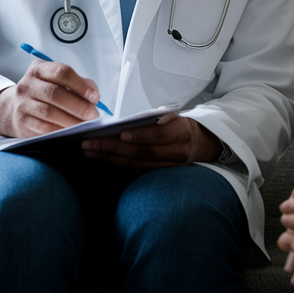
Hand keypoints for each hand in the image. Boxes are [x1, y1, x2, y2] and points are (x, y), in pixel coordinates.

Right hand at [0, 60, 100, 137]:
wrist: (13, 109)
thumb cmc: (43, 94)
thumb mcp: (57, 82)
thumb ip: (77, 84)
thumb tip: (93, 95)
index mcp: (39, 69)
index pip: (61, 72)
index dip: (80, 85)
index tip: (94, 97)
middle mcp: (28, 84)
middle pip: (55, 93)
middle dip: (78, 105)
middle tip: (93, 114)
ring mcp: (22, 103)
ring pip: (49, 112)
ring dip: (71, 120)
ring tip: (85, 124)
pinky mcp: (22, 121)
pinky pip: (43, 127)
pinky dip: (60, 130)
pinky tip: (70, 131)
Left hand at [79, 114, 221, 168]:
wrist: (204, 145)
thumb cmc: (182, 126)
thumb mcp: (176, 117)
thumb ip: (156, 120)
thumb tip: (125, 124)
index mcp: (182, 133)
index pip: (160, 135)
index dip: (141, 136)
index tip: (120, 134)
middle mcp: (177, 153)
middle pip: (143, 153)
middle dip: (113, 149)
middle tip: (88, 144)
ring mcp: (169, 167)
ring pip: (137, 165)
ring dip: (110, 160)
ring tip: (88, 152)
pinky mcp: (160, 175)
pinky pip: (136, 172)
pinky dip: (116, 167)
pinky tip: (100, 161)